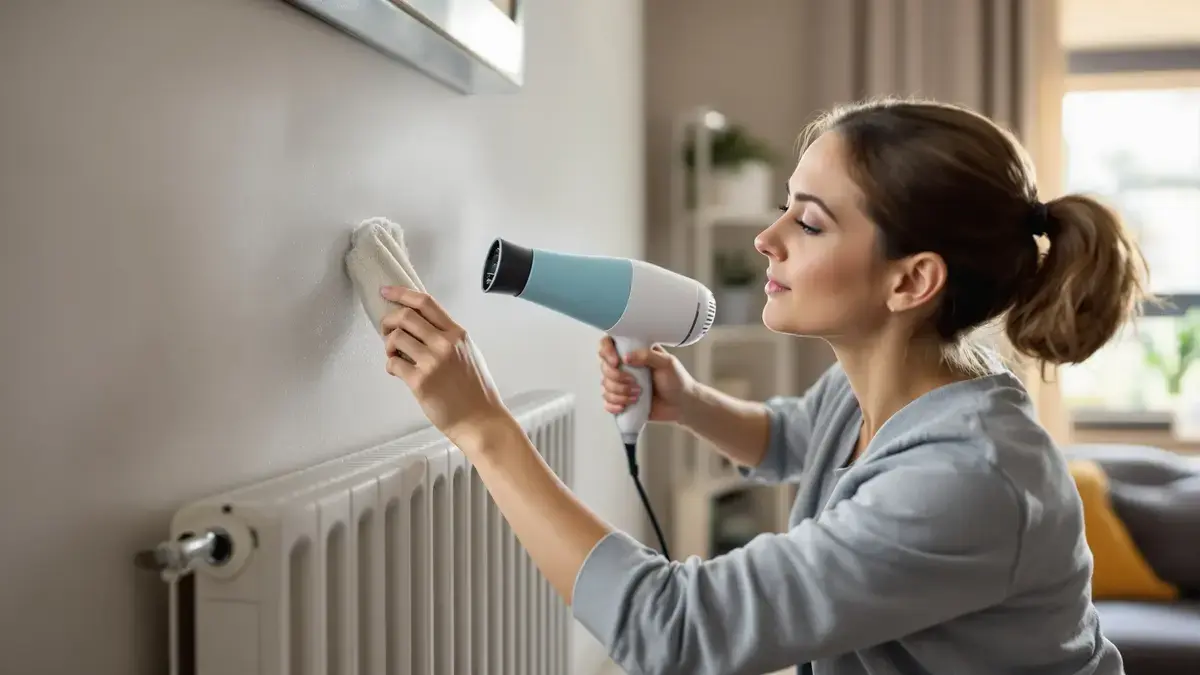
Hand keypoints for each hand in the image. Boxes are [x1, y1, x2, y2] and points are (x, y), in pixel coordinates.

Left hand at [378, 286, 509, 445]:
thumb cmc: (475, 390)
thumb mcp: (469, 353)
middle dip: (388, 320)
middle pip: (405, 316)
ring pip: (395, 338)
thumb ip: (448, 337)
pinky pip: (393, 363)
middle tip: (386, 330)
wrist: (480, 420)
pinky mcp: (420, 382)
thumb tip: (421, 324)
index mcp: (457, 334)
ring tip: (394, 354)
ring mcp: (432, 362)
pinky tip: (398, 371)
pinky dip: (390, 365)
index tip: (386, 291)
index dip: (401, 293)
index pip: (425, 302)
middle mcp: (445, 344)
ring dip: (388, 344)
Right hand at [598, 336, 695, 422]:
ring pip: (605, 385)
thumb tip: (626, 357)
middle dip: (617, 378)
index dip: (607, 352)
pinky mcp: (623, 399)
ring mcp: (622, 383)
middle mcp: (625, 366)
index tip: (617, 363)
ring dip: (619, 393)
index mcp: (634, 352)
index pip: (609, 344)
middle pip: (604, 367)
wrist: (682, 404)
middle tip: (634, 383)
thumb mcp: (667, 362)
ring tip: (637, 396)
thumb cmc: (677, 381)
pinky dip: (613, 404)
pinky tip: (624, 406)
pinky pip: (607, 401)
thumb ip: (647, 355)